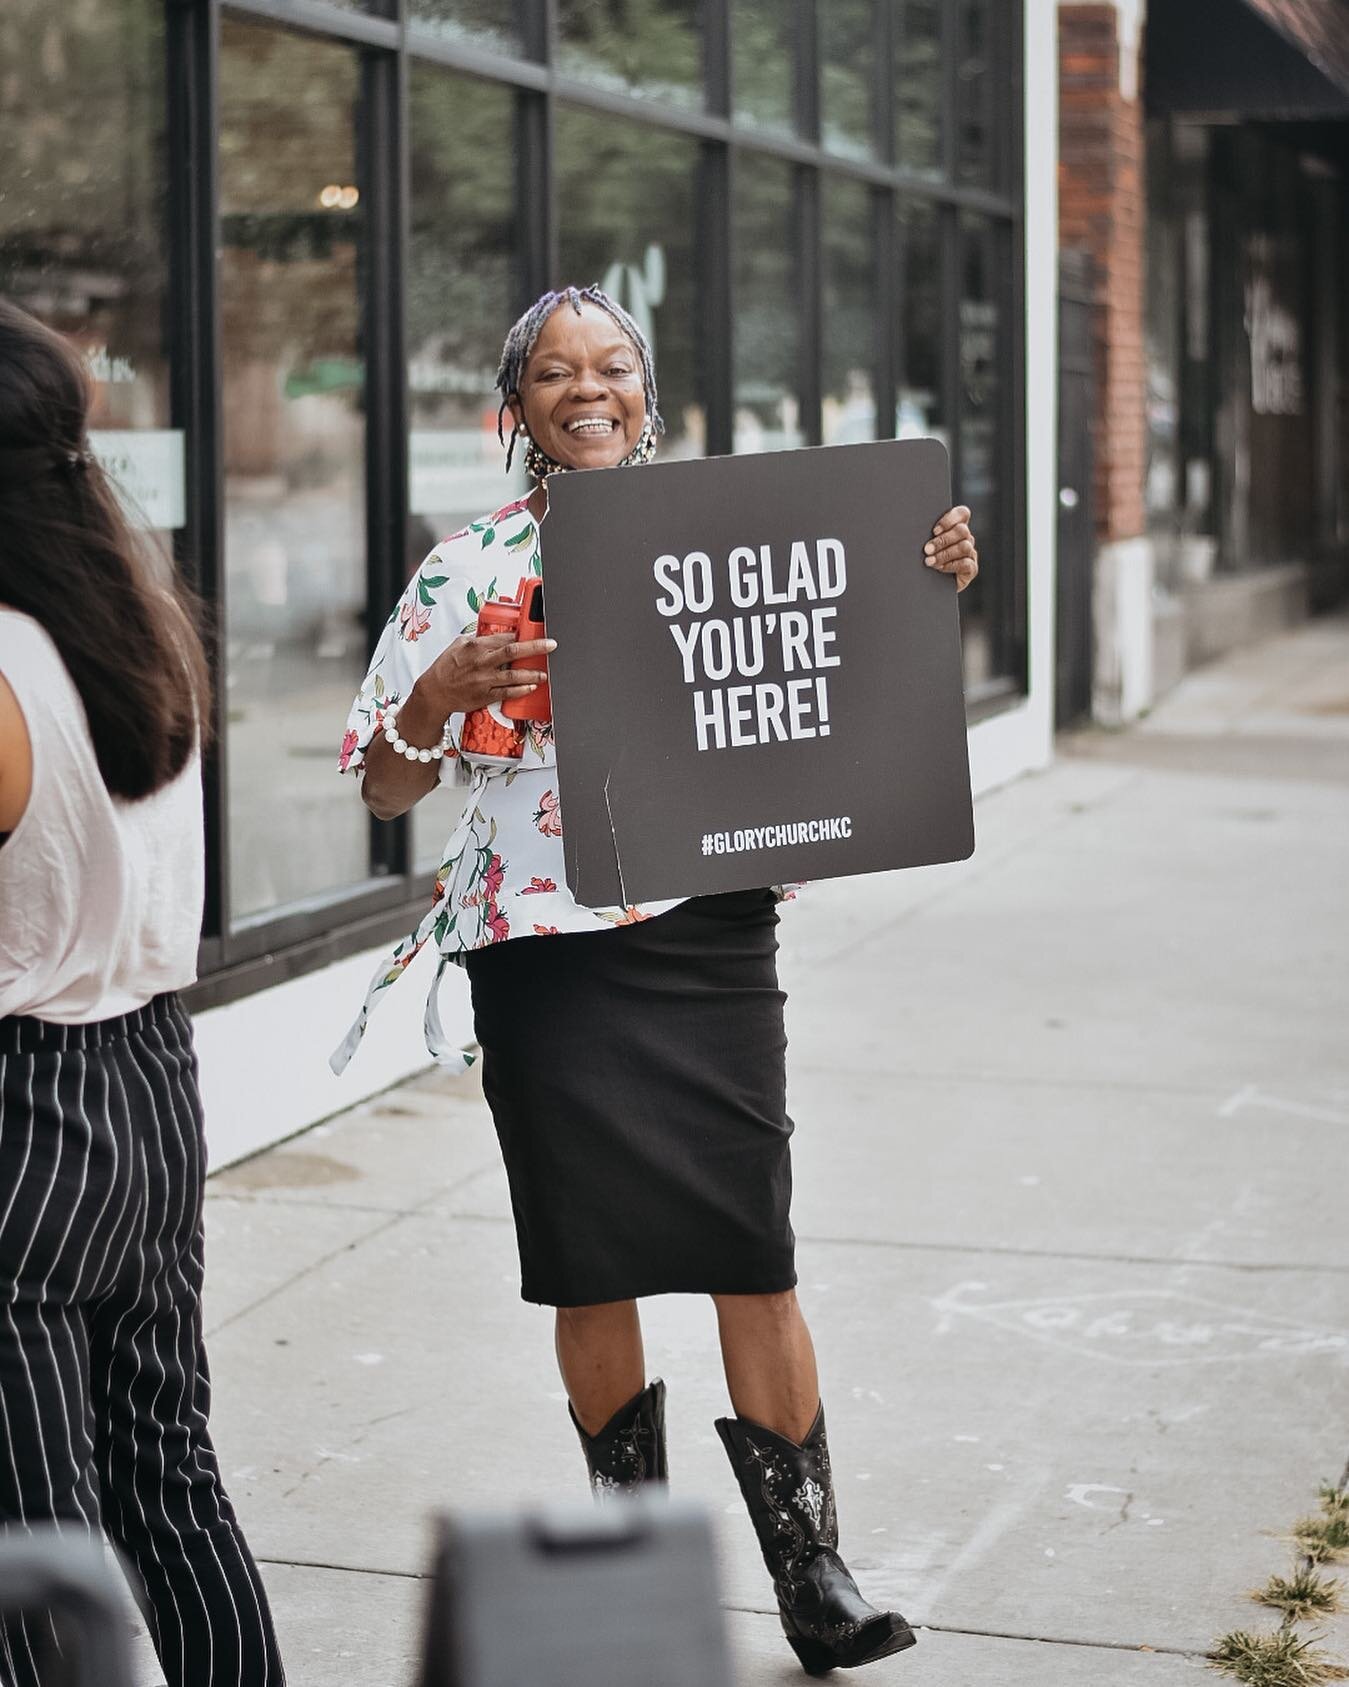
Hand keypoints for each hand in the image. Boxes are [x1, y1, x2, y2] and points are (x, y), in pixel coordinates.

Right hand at [425, 632, 554, 715]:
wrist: (434, 692)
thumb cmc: (446, 667)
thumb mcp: (458, 644)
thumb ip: (478, 639)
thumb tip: (496, 635)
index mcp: (475, 646)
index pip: (505, 637)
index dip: (523, 635)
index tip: (535, 633)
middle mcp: (481, 662)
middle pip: (513, 651)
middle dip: (535, 647)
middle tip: (551, 645)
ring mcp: (484, 680)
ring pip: (513, 675)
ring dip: (532, 673)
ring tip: (545, 673)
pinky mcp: (485, 696)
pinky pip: (507, 693)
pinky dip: (521, 690)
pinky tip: (531, 687)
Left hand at [924, 505, 978, 591]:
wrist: (927, 585)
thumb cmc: (924, 559)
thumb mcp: (925, 544)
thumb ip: (925, 534)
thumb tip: (915, 529)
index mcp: (956, 526)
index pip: (962, 514)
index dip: (950, 519)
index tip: (935, 530)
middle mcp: (966, 538)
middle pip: (962, 531)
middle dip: (943, 540)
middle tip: (927, 549)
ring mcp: (970, 553)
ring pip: (964, 547)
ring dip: (944, 554)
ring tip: (929, 561)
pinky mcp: (971, 569)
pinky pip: (966, 564)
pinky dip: (951, 565)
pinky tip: (939, 568)